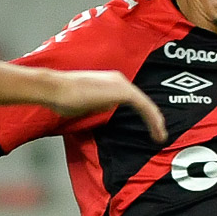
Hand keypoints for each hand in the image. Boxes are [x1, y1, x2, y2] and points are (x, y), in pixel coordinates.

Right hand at [48, 70, 168, 139]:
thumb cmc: (63, 98)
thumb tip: (105, 109)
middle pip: (141, 100)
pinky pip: (145, 107)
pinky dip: (153, 120)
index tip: (147, 127)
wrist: (56, 89)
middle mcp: (118, 79)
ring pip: (146, 104)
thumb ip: (98, 106)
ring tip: (160, 136)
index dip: (142, 113)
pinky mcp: (123, 92)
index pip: (131, 98)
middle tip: (159, 133)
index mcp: (110, 81)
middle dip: (152, 117)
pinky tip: (157, 132)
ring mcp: (122, 84)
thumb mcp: (84, 104)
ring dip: (155, 121)